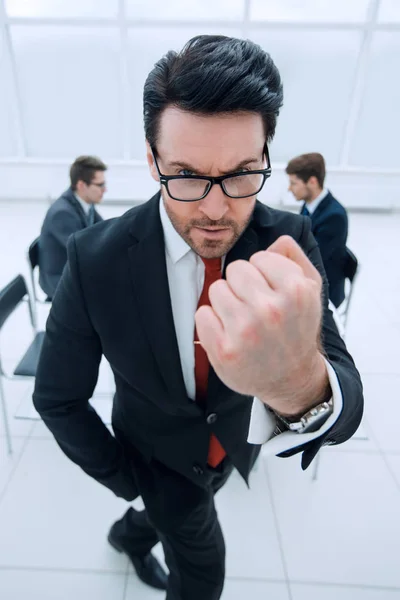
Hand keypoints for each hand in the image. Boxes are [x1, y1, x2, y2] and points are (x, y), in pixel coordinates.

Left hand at [195, 236, 329, 416]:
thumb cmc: (297, 330)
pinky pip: (202, 314)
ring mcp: (245, 331)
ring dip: (226, 302)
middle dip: (242, 285)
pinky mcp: (223, 350)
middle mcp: (271, 310)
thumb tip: (277, 240)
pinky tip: (229, 333)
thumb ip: (295, 259)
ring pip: (217, 289)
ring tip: (243, 320)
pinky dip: (211, 321)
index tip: (271, 291)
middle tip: (254, 307)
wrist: (292, 378)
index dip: (263, 273)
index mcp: (296, 291)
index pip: (259, 257)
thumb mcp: (311, 291)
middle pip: (235, 270)